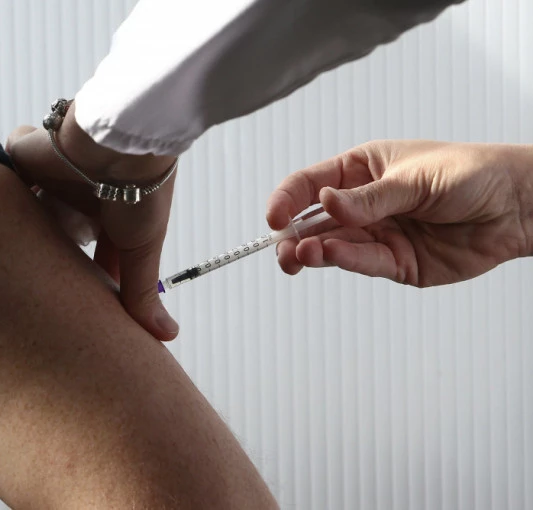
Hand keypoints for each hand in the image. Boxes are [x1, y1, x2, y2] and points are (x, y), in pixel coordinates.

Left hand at [6, 103, 179, 340]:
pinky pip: (1, 170)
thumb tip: (168, 336)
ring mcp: (50, 177)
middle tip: (29, 286)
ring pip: (24, 203)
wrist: (119, 142)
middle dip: (44, 254)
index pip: (96, 253)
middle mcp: (78, 196)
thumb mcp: (141, 248)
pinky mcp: (25, 157)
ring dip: (17, 221)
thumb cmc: (140, 191)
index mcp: (108, 215)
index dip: (86, 277)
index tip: (77, 306)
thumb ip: (142, 293)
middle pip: (54, 231)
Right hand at [266, 140, 532, 285]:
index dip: (287, 200)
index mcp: (362, 170)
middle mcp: (364, 204)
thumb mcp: (416, 178)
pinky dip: (345, 261)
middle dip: (292, 235)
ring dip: (314, 251)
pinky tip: (330, 255)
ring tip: (301, 254)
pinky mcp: (396, 263)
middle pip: (314, 221)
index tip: (273, 217)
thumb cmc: (473, 174)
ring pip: (333, 246)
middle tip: (283, 248)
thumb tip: (325, 203)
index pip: (310, 184)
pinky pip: (364, 263)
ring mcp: (378, 235)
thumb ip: (370, 197)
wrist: (520, 206)